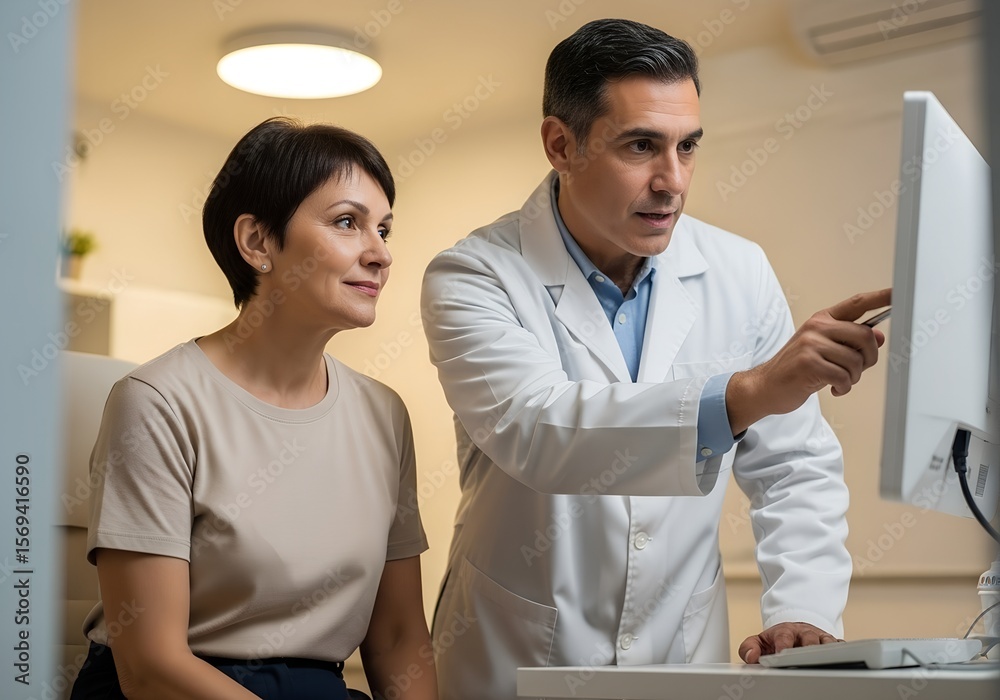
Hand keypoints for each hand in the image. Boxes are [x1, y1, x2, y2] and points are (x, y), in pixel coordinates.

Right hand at [727, 288, 890, 433]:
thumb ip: (850, 342)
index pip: (857, 304)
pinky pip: (843, 376)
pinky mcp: (808, 363)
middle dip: (869, 358)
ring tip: (840, 381)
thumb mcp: (824, 351)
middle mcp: (816, 327)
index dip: (881, 298)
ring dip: (853, 377)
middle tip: (858, 370)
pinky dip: (843, 387)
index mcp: (822, 319)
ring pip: (856, 360)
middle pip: (864, 335)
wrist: (766, 386)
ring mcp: (810, 343)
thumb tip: (879, 336)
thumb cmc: (796, 369)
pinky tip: (833, 388)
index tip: (899, 293)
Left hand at [739, 622, 841, 663]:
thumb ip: (749, 648)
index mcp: (785, 631)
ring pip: (827, 642)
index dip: (784, 646)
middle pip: (809, 639)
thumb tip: (751, 658)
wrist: (793, 629)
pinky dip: (841, 652)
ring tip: (825, 663)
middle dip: (808, 650)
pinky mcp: (831, 643)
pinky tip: (840, 661)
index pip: (784, 637)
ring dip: (826, 652)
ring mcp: (819, 637)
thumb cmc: (776, 639)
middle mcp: (804, 633)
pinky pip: (840, 646)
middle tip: (804, 661)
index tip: (782, 656)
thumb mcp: (759, 641)